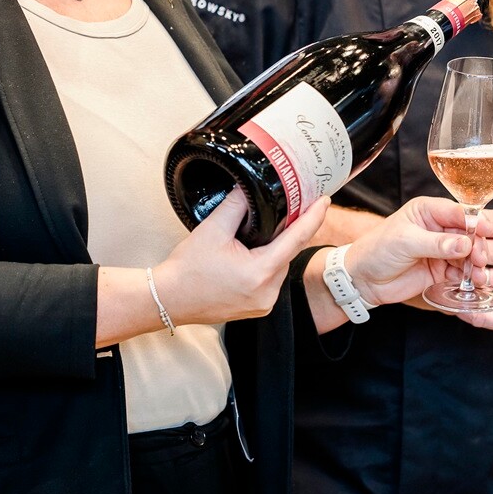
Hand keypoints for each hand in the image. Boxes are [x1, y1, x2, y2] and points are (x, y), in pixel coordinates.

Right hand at [154, 192, 329, 326]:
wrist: (168, 299)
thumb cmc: (187, 269)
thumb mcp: (213, 229)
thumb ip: (238, 205)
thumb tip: (253, 185)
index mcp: (259, 273)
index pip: (296, 239)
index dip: (313, 217)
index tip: (324, 201)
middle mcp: (267, 292)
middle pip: (288, 252)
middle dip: (290, 231)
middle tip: (292, 207)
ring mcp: (264, 303)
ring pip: (280, 266)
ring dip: (277, 249)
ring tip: (265, 231)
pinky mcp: (258, 308)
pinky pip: (272, 279)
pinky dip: (269, 264)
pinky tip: (257, 253)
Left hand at [348, 197, 492, 312]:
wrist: (362, 278)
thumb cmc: (377, 249)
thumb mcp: (404, 240)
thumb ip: (437, 241)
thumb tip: (467, 244)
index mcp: (441, 212)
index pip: (477, 215)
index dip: (491, 228)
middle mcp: (453, 231)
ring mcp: (455, 255)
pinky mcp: (453, 277)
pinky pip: (480, 285)